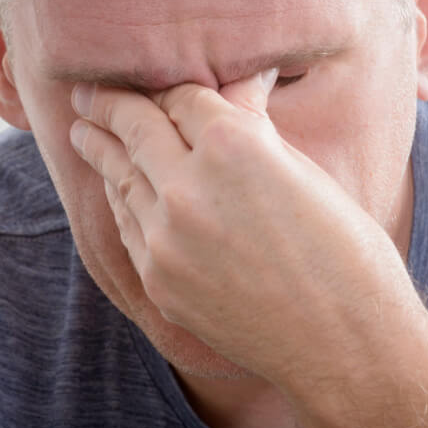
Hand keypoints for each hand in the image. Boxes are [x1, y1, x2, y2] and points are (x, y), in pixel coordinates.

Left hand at [68, 71, 409, 388]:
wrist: (343, 347)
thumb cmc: (346, 253)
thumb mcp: (305, 173)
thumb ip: (255, 130)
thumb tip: (237, 89)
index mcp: (234, 145)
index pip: (181, 97)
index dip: (171, 87)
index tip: (155, 80)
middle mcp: (188, 186)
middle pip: (135, 127)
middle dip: (108, 104)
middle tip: (85, 92)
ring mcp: (166, 238)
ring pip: (120, 177)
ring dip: (99, 149)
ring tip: (81, 130)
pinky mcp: (158, 281)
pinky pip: (130, 225)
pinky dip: (120, 198)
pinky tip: (113, 187)